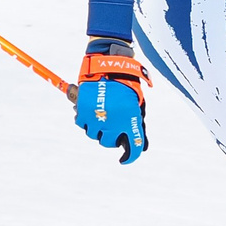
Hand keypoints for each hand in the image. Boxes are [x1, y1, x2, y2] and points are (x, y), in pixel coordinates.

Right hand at [74, 40, 150, 162]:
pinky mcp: (83, 111)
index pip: (133, 147)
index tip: (125, 160)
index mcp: (130, 120)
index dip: (130, 156)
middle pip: (109, 143)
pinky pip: (82, 124)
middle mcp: (113, 122)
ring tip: (102, 116)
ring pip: (94, 135)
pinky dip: (86, 120)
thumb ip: (138, 124)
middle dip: (111, 139)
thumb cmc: (126, 84)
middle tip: (112, 129)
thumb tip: (143, 146)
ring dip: (97, 129)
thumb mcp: (137, 103)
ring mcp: (97, 118)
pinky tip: (91, 112)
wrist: (108, 65)